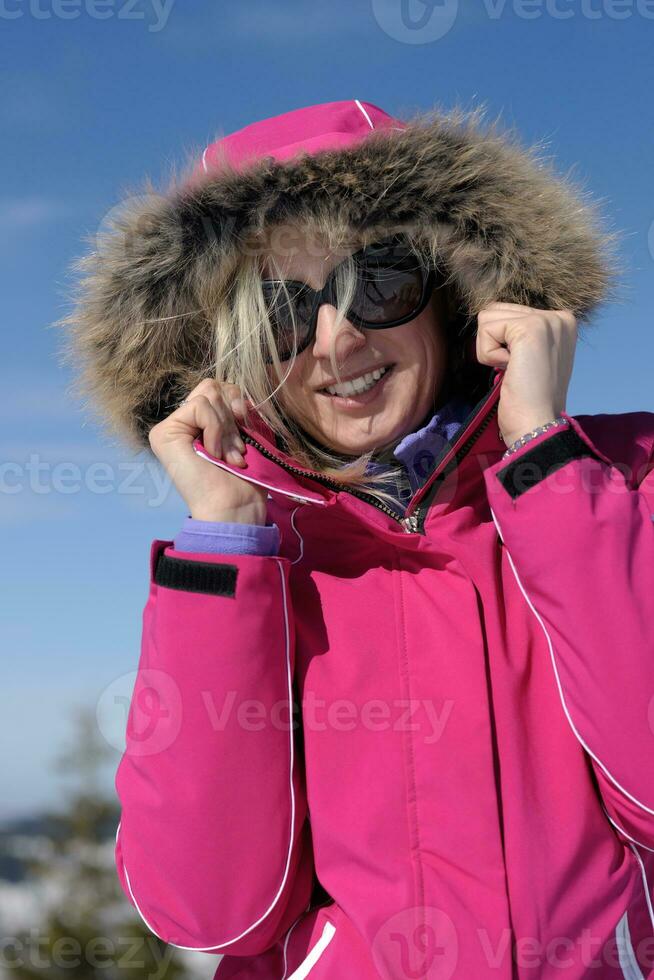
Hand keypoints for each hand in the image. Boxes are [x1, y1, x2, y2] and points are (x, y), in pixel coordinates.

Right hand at [148, 379, 267, 523]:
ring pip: (208, 393)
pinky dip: (216, 428)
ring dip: (226, 428)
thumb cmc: (244, 477)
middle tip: (236, 451)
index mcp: (199, 422)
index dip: (238, 407)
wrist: (234, 506)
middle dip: (232, 418)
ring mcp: (169, 428)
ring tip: (227, 456)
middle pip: (213, 386)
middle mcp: (181, 423)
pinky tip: (214, 453)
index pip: (220, 387)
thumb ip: (237, 408)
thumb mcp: (245, 433)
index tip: (244, 439)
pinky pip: (200, 405)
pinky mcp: (162, 433)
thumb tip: (236, 393)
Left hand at [475, 302, 577, 446]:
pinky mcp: (530, 328)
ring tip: (514, 370)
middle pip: (495, 311)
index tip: (523, 369)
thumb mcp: (530, 358)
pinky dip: (488, 355)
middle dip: (494, 344)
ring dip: (490, 350)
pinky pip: (486, 330)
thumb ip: (518, 336)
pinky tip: (510, 370)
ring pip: (487, 318)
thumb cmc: (530, 401)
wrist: (539, 424)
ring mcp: (547, 320)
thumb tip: (490, 320)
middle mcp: (559, 316)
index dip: (502, 344)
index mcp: (561, 323)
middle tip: (517, 370)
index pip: (508, 312)